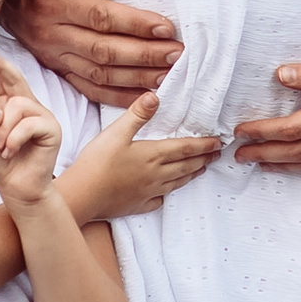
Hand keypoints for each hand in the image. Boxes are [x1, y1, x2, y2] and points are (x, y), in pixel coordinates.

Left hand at [0, 48, 65, 213]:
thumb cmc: (1, 164)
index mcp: (9, 108)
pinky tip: (11, 151)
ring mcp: (42, 116)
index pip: (0, 82)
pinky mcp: (52, 128)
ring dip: (2, 129)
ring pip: (17, 106)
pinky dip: (13, 139)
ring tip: (0, 148)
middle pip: (15, 78)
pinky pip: (28, 124)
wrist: (18, 189)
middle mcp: (27, 107)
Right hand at [2, 0, 185, 104]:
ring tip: (170, 74)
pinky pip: (87, 89)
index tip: (166, 27)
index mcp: (51, 1)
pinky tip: (145, 96)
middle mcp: (50, 33)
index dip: (134, 24)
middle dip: (144, 55)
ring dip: (137, 78)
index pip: (99, 18)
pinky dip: (117, 97)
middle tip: (178, 53)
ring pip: (99, 75)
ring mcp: (51, 55)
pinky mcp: (54, 67)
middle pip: (104, 51)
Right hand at [63, 86, 224, 222]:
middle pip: (185, 166)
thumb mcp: (116, 132)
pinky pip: (158, 200)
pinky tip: (166, 193)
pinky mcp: (137, 205)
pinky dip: (167, 194)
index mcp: (152, 155)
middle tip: (216, 156)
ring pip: (176, 183)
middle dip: (203, 159)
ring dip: (191, 175)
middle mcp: (155, 175)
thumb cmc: (97, 163)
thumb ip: (137, 114)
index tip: (218, 143)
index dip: (203, 145)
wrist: (82, 195)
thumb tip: (155, 96)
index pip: (185, 148)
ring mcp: (147, 192)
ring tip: (201, 170)